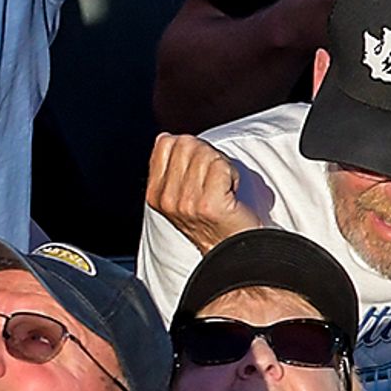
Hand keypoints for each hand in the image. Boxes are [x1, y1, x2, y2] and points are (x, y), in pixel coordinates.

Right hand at [142, 132, 261, 252]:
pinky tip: (231, 193)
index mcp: (155, 193)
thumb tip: (166, 137)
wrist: (235, 253)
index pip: (166, 142)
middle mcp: (166, 198)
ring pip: (206, 154)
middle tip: (215, 181)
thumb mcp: (180, 195)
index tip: (199, 171)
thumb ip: (170, 166)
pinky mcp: (208, 204)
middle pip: (187, 144)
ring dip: (223, 167)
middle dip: (207, 156)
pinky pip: (221, 166)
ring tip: (223, 189)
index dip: (190, 150)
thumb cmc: (215, 223)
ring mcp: (186, 202)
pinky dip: (233, 175)